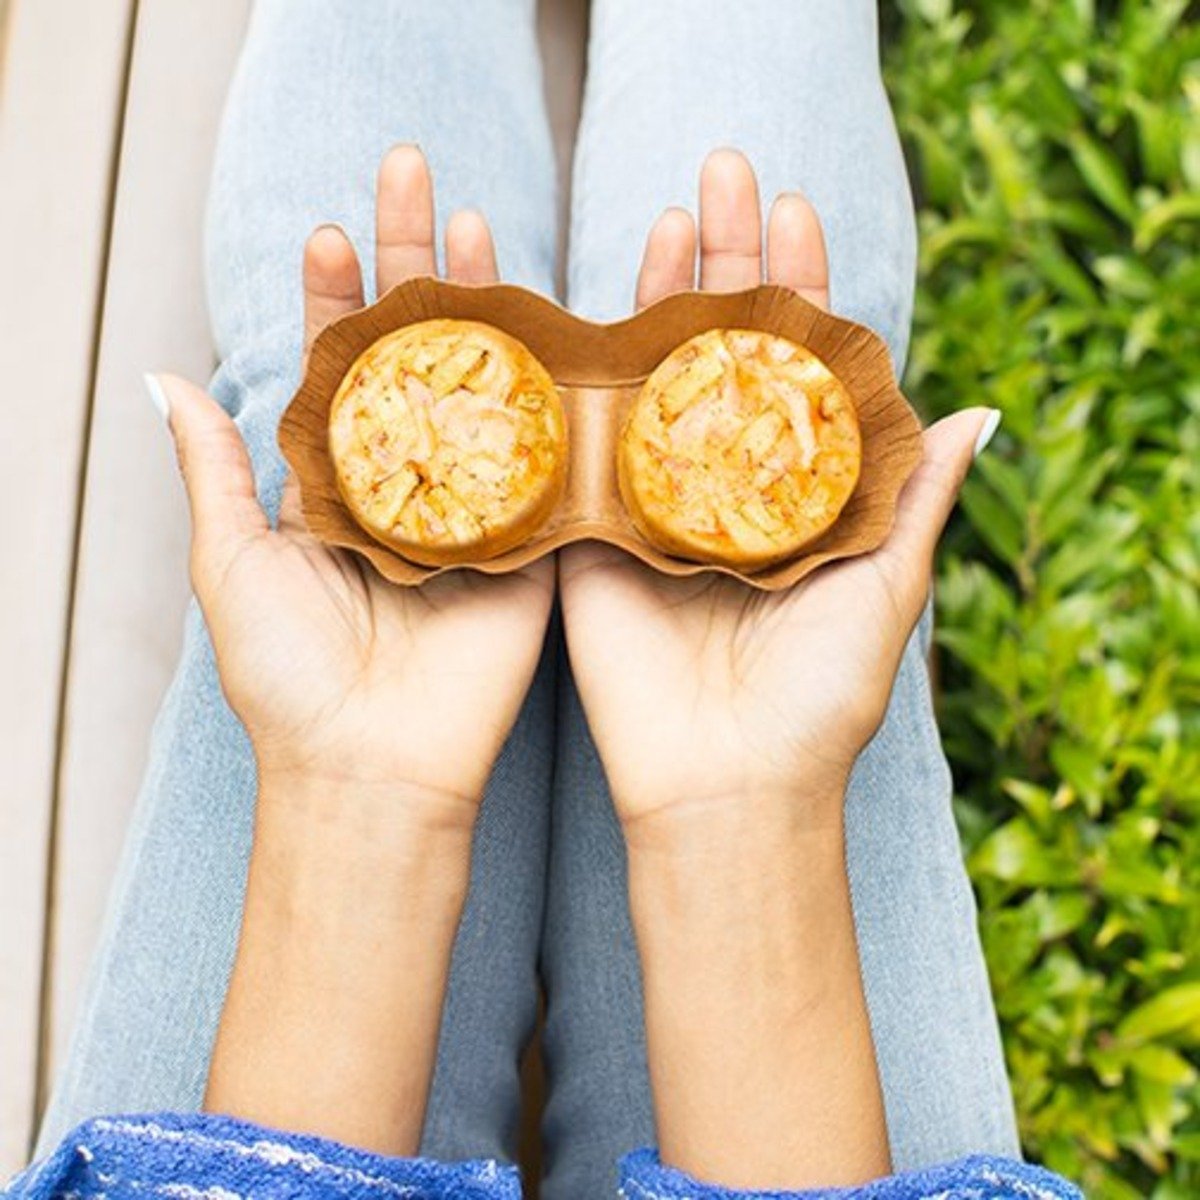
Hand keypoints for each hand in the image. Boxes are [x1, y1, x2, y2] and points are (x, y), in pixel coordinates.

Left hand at [158, 146, 553, 825]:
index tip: (333, 235)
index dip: (336, 298)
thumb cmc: (290, 675)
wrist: (371, 764)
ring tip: (483, 228)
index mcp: (339, 481)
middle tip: (419, 180)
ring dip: (488, 308)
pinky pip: (549, 460)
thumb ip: (214, 470)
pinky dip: (556, 393)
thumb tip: (164, 377)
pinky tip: (558, 322)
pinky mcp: (537, 543)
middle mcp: (414, 482)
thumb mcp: (232, 563)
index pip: (339, 365)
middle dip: (417, 268)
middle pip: (418, 355)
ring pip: (488, 388)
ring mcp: (481, 507)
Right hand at [559, 149, 996, 836]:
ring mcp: (650, 504)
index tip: (793, 210)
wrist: (728, 783)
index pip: (797, 364)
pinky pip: (584, 445)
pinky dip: (585, 377)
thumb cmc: (820, 697)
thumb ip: (916, 497)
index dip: (796, 285)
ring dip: (659, 294)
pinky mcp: (590, 535)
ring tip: (671, 215)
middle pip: (721, 351)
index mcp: (793, 491)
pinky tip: (586, 304)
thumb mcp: (887, 587)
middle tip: (722, 175)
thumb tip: (979, 409)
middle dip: (725, 263)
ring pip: (654, 378)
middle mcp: (722, 486)